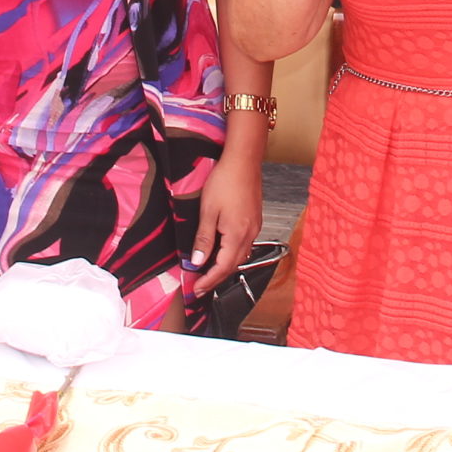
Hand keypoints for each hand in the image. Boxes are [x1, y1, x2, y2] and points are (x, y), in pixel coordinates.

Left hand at [186, 151, 262, 293]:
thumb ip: (204, 239)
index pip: (222, 268)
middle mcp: (249, 235)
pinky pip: (245, 245)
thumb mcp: (208, 211)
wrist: (243, 162)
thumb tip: (197, 261)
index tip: (197, 289)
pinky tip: (223, 251)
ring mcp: (254, 227)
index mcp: (237, 235)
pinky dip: (232, 254)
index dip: (209, 281)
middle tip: (200, 285)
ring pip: (240, 256)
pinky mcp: (255, 220)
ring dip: (225, 267)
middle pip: (233, 265)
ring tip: (209, 272)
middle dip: (216, 278)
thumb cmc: (225, 181)